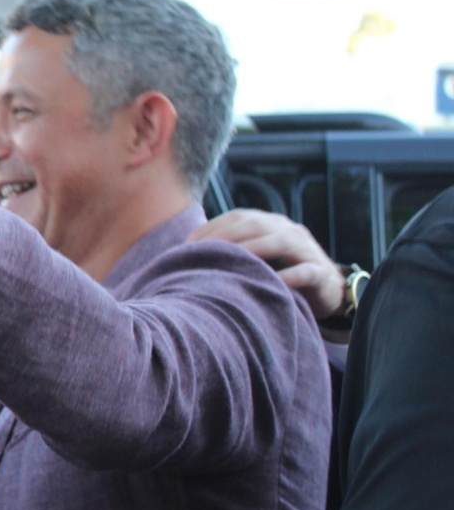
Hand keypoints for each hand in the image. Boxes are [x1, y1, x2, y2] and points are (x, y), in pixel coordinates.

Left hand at [189, 210, 343, 321]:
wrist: (326, 290)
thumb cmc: (278, 273)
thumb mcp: (254, 259)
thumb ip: (229, 252)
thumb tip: (184, 256)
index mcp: (267, 224)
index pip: (236, 218)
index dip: (211, 228)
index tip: (186, 245)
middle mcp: (286, 230)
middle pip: (256, 224)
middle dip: (226, 236)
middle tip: (201, 251)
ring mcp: (306, 249)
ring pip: (281, 241)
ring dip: (255, 249)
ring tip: (231, 261)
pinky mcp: (320, 272)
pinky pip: (306, 271)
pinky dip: (289, 276)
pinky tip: (272, 283)